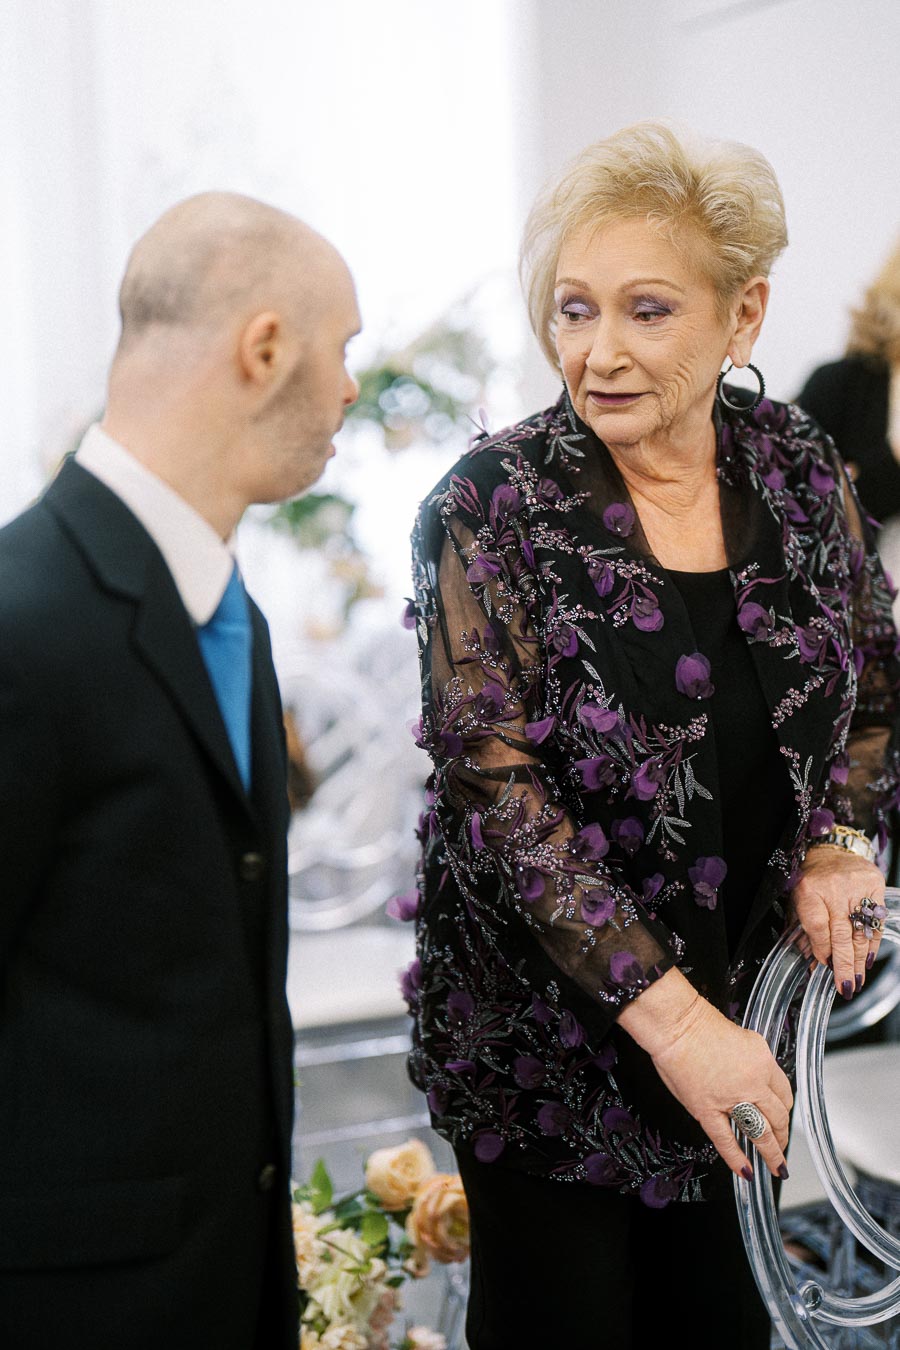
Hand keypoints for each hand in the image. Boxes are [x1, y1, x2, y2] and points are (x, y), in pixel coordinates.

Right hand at [650, 996, 792, 1179]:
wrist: (677, 1023)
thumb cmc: (701, 1024)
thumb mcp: (744, 1038)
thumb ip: (753, 1062)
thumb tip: (755, 1079)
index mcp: (763, 1062)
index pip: (784, 1091)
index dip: (785, 1106)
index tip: (784, 1113)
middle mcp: (754, 1082)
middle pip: (778, 1115)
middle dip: (783, 1132)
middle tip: (783, 1142)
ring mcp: (732, 1099)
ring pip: (761, 1132)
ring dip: (771, 1151)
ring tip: (776, 1165)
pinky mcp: (708, 1111)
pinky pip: (727, 1140)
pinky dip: (737, 1158)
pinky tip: (746, 1170)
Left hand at [790, 847, 884, 999]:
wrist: (831, 851)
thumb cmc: (811, 880)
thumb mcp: (798, 901)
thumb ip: (803, 931)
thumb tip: (812, 964)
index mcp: (808, 888)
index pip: (818, 927)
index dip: (822, 950)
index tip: (825, 967)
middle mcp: (834, 887)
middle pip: (842, 933)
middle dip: (844, 965)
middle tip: (845, 987)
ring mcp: (857, 885)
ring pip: (861, 931)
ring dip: (859, 960)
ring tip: (857, 980)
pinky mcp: (875, 884)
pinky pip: (875, 922)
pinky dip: (872, 944)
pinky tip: (868, 960)